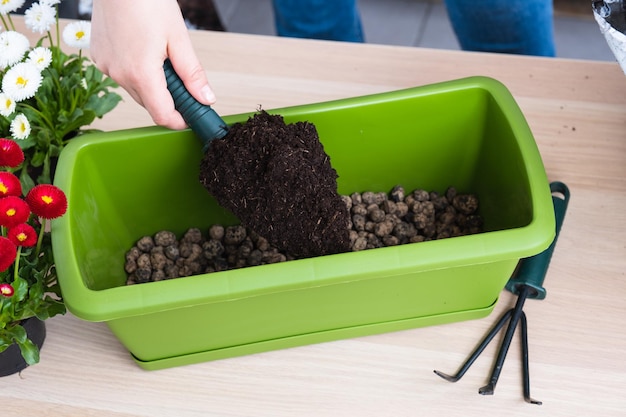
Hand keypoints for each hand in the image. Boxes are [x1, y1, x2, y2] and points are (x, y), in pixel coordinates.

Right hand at [90, 0, 216, 128]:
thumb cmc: (146, 1)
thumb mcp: (178, 38)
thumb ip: (192, 74)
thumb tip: (206, 99)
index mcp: (141, 73)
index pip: (163, 116)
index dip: (180, 121)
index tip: (192, 116)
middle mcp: (119, 75)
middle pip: (150, 104)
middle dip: (169, 98)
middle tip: (183, 80)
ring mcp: (106, 66)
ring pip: (136, 90)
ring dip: (152, 84)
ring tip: (161, 55)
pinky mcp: (99, 57)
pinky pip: (122, 74)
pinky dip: (135, 71)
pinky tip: (142, 49)